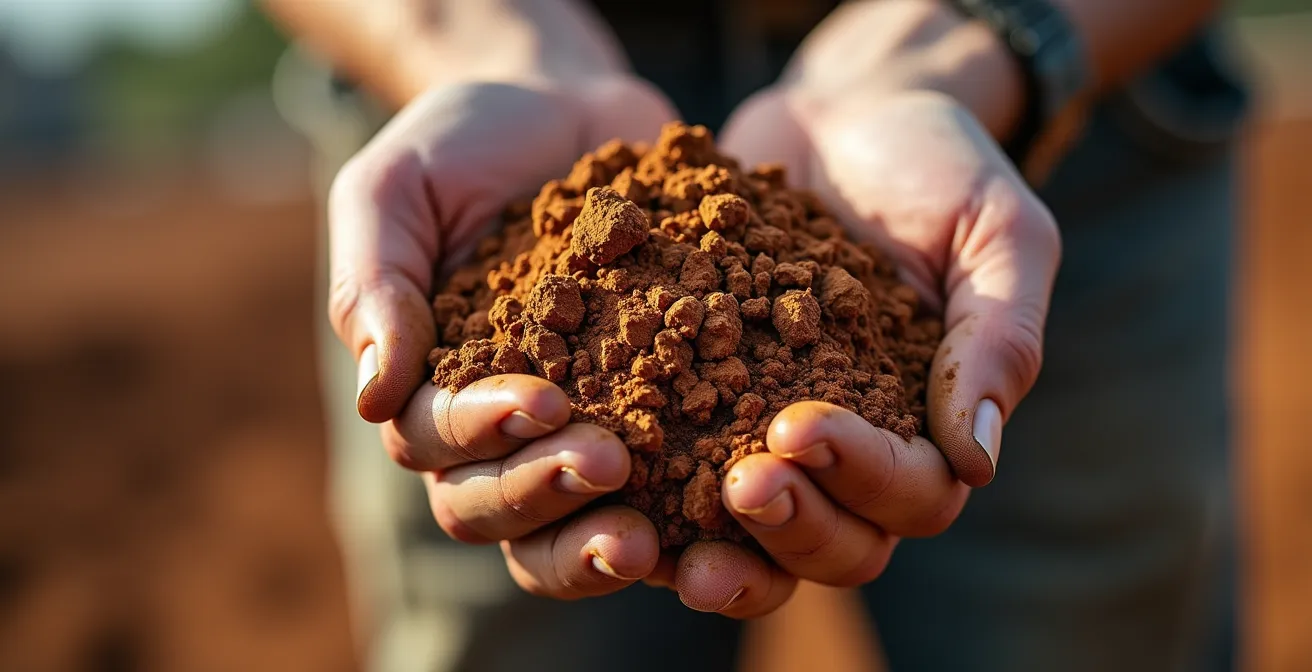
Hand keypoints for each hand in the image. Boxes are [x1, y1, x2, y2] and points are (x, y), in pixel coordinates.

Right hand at [329, 76, 680, 597]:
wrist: (568, 108)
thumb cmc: (465, 143)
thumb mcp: (395, 188)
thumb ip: (373, 282)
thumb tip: (373, 397)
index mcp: (426, 383)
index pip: (434, 439)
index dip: (482, 432)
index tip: (541, 401)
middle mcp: (495, 428)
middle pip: (494, 507)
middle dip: (546, 495)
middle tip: (612, 465)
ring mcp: (577, 428)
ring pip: (565, 525)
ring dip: (599, 540)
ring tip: (652, 540)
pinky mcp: (651, 414)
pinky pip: (660, 490)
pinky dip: (682, 517)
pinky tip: (722, 510)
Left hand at [658, 87, 1059, 615]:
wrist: (840, 114)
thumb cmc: (937, 166)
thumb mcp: (996, 230)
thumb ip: (999, 338)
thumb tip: (979, 464)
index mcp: (929, 425)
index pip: (913, 494)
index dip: (861, 478)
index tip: (798, 425)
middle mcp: (852, 450)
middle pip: (835, 542)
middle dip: (789, 524)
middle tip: (738, 483)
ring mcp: (768, 429)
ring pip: (753, 534)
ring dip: (716, 543)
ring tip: (656, 528)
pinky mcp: (701, 397)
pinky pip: (675, 466)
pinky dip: (640, 487)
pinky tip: (595, 469)